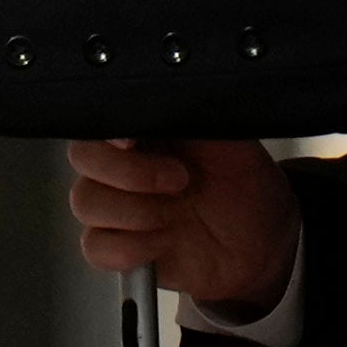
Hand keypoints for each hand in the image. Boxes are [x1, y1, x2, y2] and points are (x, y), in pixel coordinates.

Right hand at [67, 138, 301, 319]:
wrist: (263, 244)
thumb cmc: (246, 190)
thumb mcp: (232, 140)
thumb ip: (194, 116)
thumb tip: (167, 97)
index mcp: (148, 133)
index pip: (103, 122)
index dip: (109, 132)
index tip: (132, 141)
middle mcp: (127, 168)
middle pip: (83, 158)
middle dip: (127, 171)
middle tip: (178, 180)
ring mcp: (120, 208)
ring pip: (85, 202)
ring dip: (132, 211)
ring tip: (172, 215)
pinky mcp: (120, 249)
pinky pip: (96, 247)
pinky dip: (129, 247)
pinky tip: (162, 242)